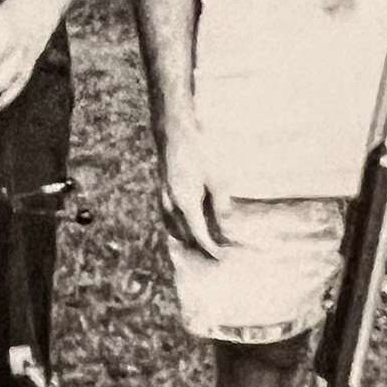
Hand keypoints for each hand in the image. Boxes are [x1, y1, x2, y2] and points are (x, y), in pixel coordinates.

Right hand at [158, 140, 226, 259]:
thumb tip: (224, 228)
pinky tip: (186, 222)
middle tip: (215, 254)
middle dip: (198, 247)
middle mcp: (170, 204)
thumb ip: (220, 205)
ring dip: (186, 238)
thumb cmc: (200, 151)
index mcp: (185, 203)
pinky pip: (168, 215)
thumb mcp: (217, 178)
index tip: (222, 257)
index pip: (199, 235)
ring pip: (172, 226)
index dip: (210, 248)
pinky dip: (178, 225)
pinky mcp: (163, 188)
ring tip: (201, 245)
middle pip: (183, 234)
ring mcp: (163, 196)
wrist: (174, 129)